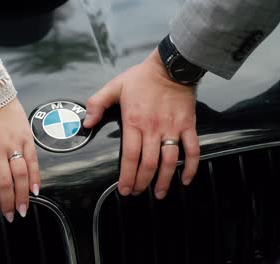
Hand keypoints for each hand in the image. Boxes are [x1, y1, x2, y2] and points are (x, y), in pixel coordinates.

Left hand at [0, 98, 39, 223]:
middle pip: (4, 183)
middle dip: (7, 204)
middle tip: (10, 218)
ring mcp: (14, 144)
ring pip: (21, 175)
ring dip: (23, 195)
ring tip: (23, 209)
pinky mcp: (26, 138)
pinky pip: (33, 161)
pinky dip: (36, 177)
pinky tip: (36, 190)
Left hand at [83, 49, 199, 198]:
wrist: (171, 66)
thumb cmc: (142, 77)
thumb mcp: (114, 87)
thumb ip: (97, 104)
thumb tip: (86, 122)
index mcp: (134, 121)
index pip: (130, 156)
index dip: (127, 176)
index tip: (124, 189)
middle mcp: (153, 128)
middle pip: (148, 164)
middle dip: (142, 182)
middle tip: (137, 192)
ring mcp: (172, 128)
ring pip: (169, 161)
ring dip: (165, 180)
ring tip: (159, 193)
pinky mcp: (188, 125)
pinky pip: (192, 150)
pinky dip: (190, 167)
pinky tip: (186, 179)